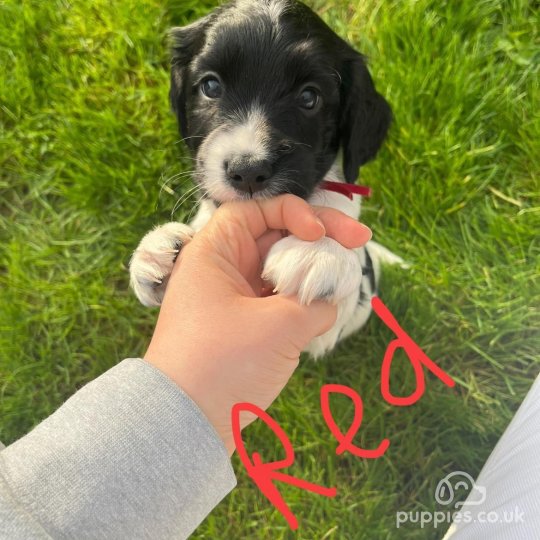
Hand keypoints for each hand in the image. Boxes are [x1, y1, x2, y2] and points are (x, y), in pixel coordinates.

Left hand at [144, 194, 371, 454]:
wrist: (186, 423)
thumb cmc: (223, 364)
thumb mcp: (278, 327)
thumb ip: (315, 303)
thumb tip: (329, 299)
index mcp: (215, 253)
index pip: (257, 212)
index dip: (294, 212)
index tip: (319, 234)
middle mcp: (224, 270)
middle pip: (276, 237)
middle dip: (318, 237)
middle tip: (360, 239)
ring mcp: (235, 298)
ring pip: (282, 270)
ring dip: (314, 270)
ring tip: (347, 274)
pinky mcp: (244, 325)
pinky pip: (279, 299)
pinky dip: (303, 299)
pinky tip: (328, 305)